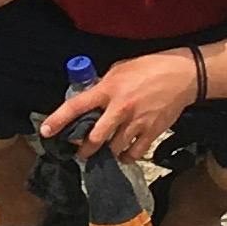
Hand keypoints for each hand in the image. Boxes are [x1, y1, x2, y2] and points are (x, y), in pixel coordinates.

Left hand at [36, 49, 191, 165]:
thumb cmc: (148, 68)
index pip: (76, 106)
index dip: (59, 119)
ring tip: (104, 152)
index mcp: (107, 90)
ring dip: (107, 152)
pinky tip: (123, 154)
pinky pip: (134, 153)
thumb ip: (103, 87)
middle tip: (80, 153)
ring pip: (114, 148)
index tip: (46, 131)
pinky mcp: (151, 131)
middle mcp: (119, 108)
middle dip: (84, 150)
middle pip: (95, 138)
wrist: (181, 75)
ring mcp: (136, 122)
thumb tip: (91, 100)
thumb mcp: (118, 70)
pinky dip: (126, 157)